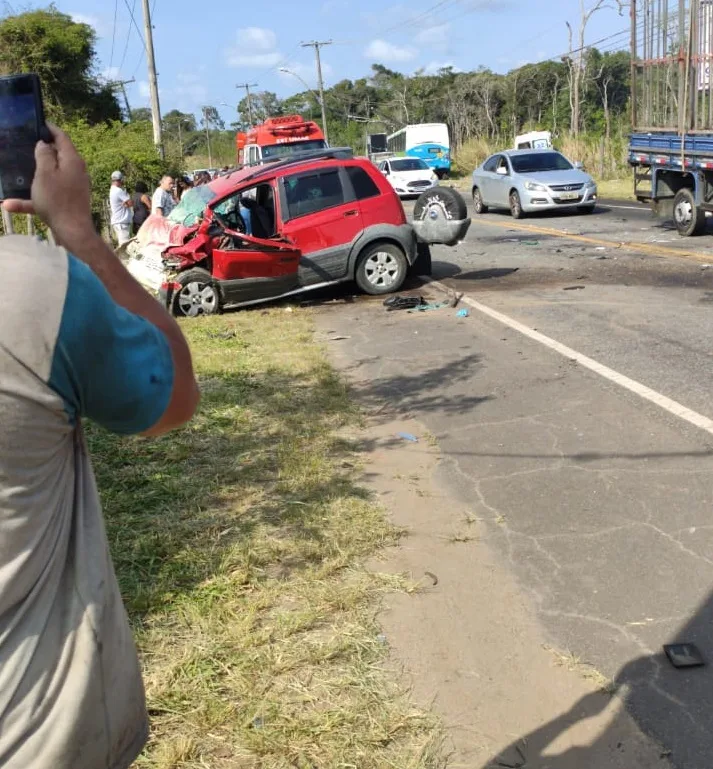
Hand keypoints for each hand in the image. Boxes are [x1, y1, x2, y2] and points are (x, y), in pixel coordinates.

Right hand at [2, 124, 93, 245]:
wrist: (73, 232)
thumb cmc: (57, 200)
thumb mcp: (45, 173)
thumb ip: (44, 155)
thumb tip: (45, 144)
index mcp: (72, 160)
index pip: (62, 137)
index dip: (50, 129)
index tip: (38, 123)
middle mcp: (77, 171)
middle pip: (59, 155)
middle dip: (43, 150)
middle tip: (25, 145)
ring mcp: (75, 186)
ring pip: (52, 174)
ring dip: (36, 173)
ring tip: (21, 168)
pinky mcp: (70, 200)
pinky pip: (49, 194)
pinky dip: (33, 197)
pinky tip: (10, 205)